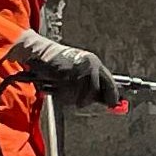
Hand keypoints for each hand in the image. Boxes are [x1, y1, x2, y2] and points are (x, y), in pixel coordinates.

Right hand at [9, 29, 125, 107]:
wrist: (42, 52)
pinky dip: (62, 96)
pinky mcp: (65, 76)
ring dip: (72, 97)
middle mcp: (88, 65)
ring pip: (80, 96)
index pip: (110, 83)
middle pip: (94, 93)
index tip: (113, 104)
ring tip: (64, 88)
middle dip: (86, 99)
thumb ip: (94, 81)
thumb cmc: (61, 61)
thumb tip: (106, 98)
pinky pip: (67, 95)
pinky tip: (57, 87)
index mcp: (94, 62)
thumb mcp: (81, 67)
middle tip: (77, 97)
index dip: (112, 96)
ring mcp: (77, 71)